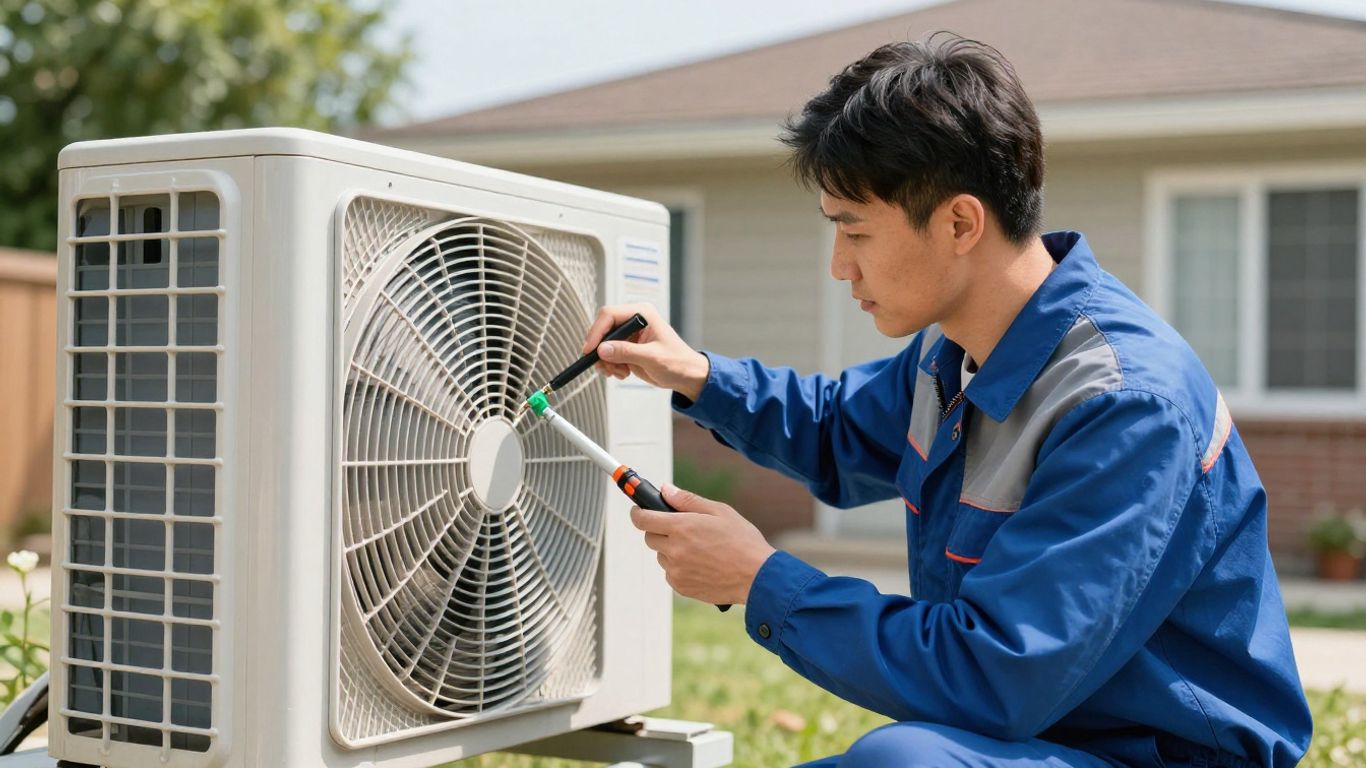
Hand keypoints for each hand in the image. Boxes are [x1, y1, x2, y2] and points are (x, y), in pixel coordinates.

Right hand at [583, 304, 709, 401]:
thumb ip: (626, 352)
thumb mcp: (652, 357)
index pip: (609, 315)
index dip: (596, 332)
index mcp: (641, 314)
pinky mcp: (626, 348)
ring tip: (619, 372)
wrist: (686, 376)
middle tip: (606, 367)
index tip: (590, 350)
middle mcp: (633, 321)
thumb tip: (602, 349)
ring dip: (606, 361)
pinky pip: (607, 355)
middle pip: (603, 329)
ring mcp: (628, 335)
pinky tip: (623, 373)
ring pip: (602, 344)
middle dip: (600, 351)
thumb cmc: (677, 362)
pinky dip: (610, 366)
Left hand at [630, 484, 775, 605]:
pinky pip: (670, 573)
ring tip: (699, 549)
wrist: (757, 577)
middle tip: (681, 529)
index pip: (643, 519)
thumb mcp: (719, 511)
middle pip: (649, 537)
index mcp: (681, 527)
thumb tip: (664, 490)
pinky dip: (679, 568)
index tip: (639, 510)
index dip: (638, 512)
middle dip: (659, 530)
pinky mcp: (681, 587)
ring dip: (671, 550)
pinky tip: (701, 564)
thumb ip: (687, 500)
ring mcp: (676, 571)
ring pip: (661, 556)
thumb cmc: (742, 541)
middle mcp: (674, 550)